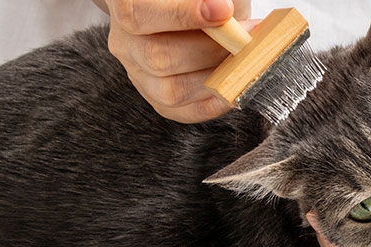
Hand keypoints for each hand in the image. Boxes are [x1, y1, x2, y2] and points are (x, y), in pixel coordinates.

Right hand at [100, 0, 254, 122]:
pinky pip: (185, 111)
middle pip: (158, 57)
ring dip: (218, 77)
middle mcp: (125, 41)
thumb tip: (226, 13)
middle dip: (211, 50)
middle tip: (246, 39)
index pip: (138, 14)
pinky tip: (237, 83)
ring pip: (171, 91)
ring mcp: (139, 73)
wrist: (197, 12)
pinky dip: (217, 100)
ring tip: (245, 60)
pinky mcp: (158, 99)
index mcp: (128, 3)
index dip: (181, 15)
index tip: (223, 11)